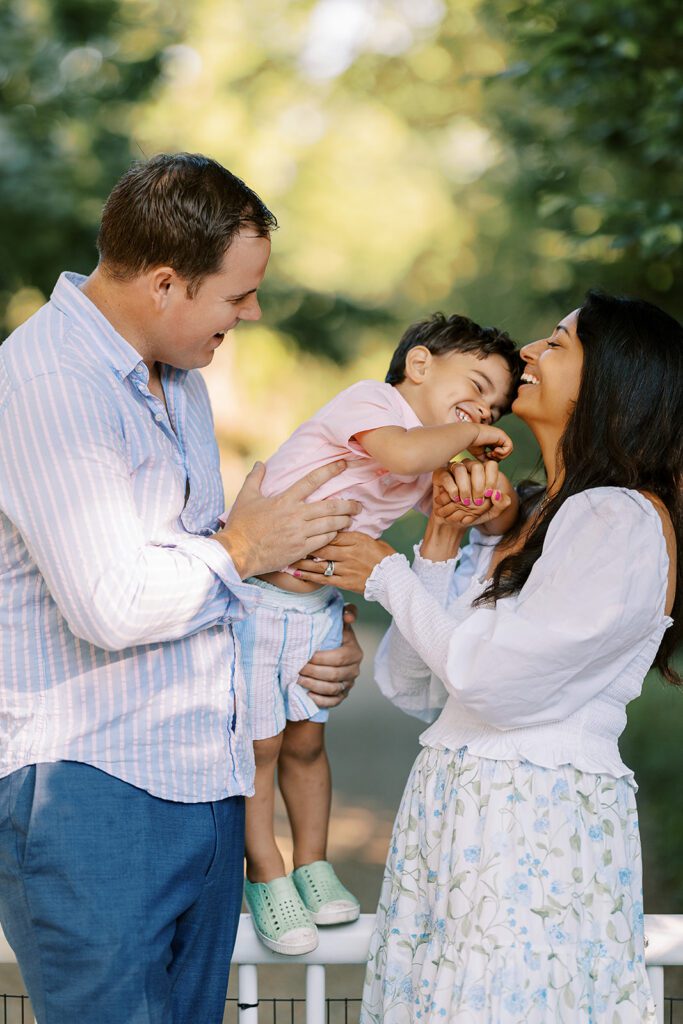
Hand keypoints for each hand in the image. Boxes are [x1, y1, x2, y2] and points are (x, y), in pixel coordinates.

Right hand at [215, 461, 361, 578]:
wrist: (237, 553)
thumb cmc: (241, 526)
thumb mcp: (245, 498)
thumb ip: (255, 479)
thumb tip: (260, 463)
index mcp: (284, 500)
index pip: (312, 480)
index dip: (330, 470)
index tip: (343, 465)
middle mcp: (296, 515)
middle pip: (330, 506)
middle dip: (348, 504)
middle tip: (358, 504)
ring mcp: (300, 533)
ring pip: (330, 524)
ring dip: (343, 521)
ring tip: (350, 519)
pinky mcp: (300, 549)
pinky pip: (323, 541)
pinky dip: (332, 536)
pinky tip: (336, 534)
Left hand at [292, 532, 394, 593]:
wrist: (393, 577)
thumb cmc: (382, 556)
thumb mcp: (369, 539)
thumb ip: (351, 534)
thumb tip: (336, 526)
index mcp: (355, 539)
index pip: (331, 532)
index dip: (314, 531)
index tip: (300, 528)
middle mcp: (349, 553)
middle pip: (321, 547)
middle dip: (303, 545)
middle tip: (288, 542)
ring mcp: (346, 568)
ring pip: (319, 564)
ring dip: (301, 562)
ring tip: (287, 559)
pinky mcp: (345, 582)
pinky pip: (324, 579)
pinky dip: (309, 577)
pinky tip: (297, 575)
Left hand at [297, 605, 362, 706]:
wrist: (332, 650)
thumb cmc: (333, 635)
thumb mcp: (339, 622)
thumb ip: (347, 613)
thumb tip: (348, 616)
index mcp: (354, 652)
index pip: (338, 658)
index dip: (320, 659)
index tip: (304, 656)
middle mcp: (354, 669)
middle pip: (333, 675)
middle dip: (313, 672)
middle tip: (296, 668)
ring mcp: (349, 683)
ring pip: (332, 689)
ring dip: (313, 685)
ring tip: (298, 680)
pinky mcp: (343, 694)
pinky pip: (333, 701)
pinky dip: (321, 700)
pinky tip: (308, 695)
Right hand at [433, 460, 511, 526]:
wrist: (457, 521)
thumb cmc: (476, 513)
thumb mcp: (493, 512)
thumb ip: (502, 503)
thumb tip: (497, 493)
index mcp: (484, 471)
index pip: (491, 465)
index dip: (491, 480)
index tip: (488, 495)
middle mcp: (469, 467)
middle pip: (476, 466)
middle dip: (478, 485)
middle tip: (478, 502)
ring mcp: (454, 470)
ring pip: (459, 469)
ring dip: (464, 487)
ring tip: (466, 502)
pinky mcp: (441, 475)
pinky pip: (446, 476)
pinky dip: (451, 489)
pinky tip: (455, 499)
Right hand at [468, 424, 512, 461]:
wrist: (469, 435)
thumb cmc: (471, 443)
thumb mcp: (480, 454)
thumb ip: (487, 459)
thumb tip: (492, 464)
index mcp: (492, 440)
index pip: (499, 452)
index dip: (494, 457)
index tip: (486, 456)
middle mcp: (497, 437)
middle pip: (504, 452)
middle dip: (498, 457)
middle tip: (489, 455)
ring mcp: (500, 435)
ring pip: (509, 450)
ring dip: (501, 455)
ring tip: (492, 453)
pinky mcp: (503, 435)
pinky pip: (509, 447)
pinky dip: (503, 452)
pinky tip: (494, 451)